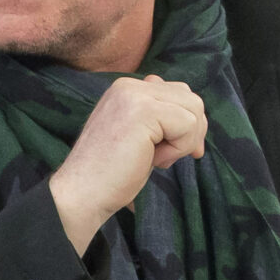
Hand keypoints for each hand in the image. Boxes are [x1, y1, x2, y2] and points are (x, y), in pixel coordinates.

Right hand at [47, 75, 208, 253]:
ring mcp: (135, 95)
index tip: (174, 151)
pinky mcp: (143, 111)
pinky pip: (188, 124)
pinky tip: (153, 160)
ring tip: (157, 159)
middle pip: (191, 98)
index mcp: (126, 89)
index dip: (187, 124)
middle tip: (165, 158)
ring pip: (194, 109)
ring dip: (184, 142)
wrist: (82, 193)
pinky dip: (179, 149)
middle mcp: (130, 86)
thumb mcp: (138, 137)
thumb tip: (197, 117)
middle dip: (191, 133)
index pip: (178, 93)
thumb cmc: (110, 174)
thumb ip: (158, 118)